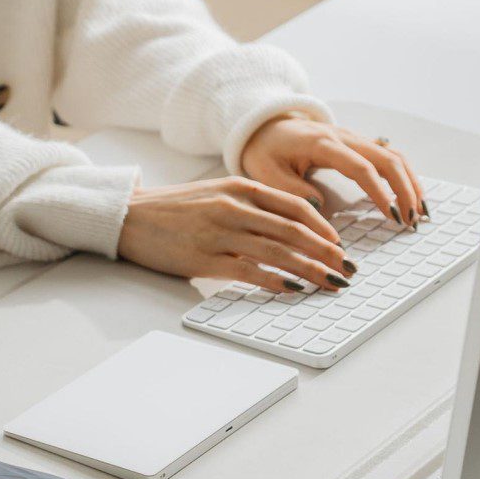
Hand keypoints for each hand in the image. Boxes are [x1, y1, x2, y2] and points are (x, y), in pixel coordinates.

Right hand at [117, 177, 358, 292]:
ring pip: (279, 252)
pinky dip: (276, 281)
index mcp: (240, 188)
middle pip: (294, 231)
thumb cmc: (175, 209)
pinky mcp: (205, 258)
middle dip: (327, 253)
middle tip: (348, 270)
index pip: (295, 207)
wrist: (131, 217)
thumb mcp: (216, 194)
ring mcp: (220, 233)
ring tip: (330, 283)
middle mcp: (234, 208)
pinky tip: (293, 290)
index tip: (340, 246)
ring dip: (311, 270)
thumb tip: (290, 227)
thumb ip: (250, 205)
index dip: (324, 229)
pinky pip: (250, 271)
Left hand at [241, 114, 426, 226]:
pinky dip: (405, 177)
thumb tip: (321, 208)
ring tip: (419, 213)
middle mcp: (344, 137)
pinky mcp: (358, 145)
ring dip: (411, 183)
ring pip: (393, 156)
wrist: (265, 126)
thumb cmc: (264, 151)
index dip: (378, 191)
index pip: (360, 167)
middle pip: (386, 159)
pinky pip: (388, 157)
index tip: (391, 214)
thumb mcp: (265, 173)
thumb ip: (291, 190)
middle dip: (404, 190)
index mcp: (322, 143)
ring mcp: (354, 139)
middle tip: (411, 221)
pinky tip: (412, 198)